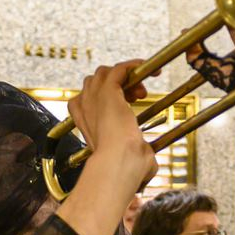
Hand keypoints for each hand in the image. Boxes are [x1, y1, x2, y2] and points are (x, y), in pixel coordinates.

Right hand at [68, 60, 157, 199]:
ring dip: (124, 76)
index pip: (89, 99)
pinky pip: (120, 69)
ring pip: (105, 72)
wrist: (118, 163)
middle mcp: (85, 108)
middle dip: (116, 85)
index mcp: (84, 122)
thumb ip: (134, 157)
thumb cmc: (122, 169)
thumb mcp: (126, 159)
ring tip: (141, 91)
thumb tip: (148, 167)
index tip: (128, 104)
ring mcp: (94, 97)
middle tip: (136, 97)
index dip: (108, 97)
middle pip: (95, 82)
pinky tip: (149, 70)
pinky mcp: (108, 90)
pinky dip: (134, 66)